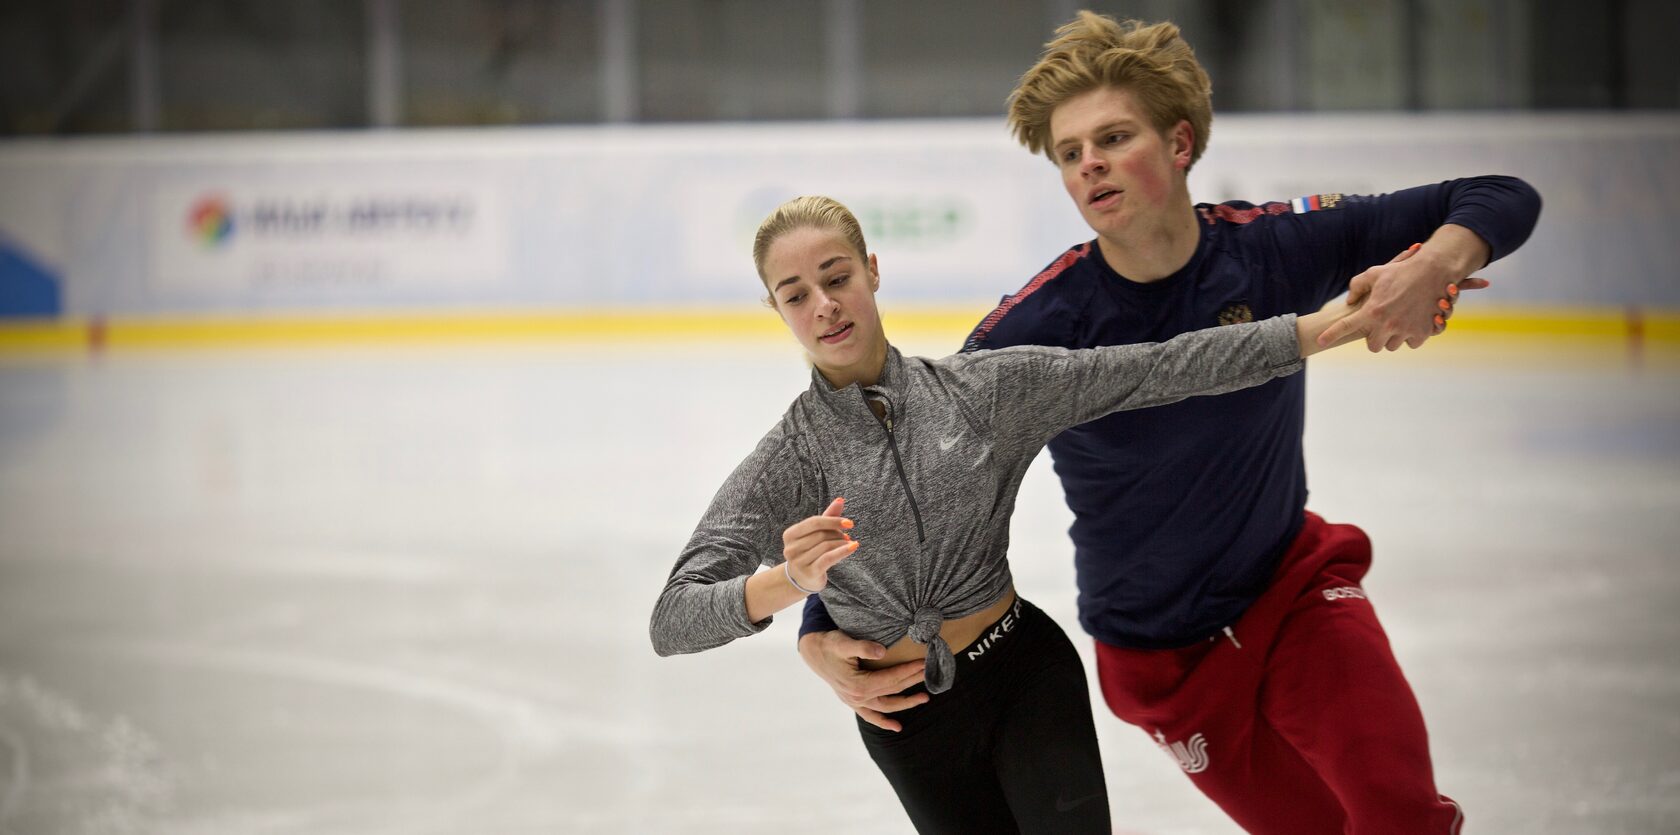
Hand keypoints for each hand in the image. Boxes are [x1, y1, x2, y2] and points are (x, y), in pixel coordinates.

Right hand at [781, 497, 857, 592]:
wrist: (803, 578)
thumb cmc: (810, 551)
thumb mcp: (817, 533)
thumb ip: (828, 516)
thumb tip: (840, 500)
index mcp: (789, 534)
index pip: (814, 522)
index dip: (833, 521)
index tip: (849, 523)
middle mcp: (790, 548)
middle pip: (821, 534)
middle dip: (837, 534)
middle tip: (846, 536)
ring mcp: (798, 562)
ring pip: (826, 546)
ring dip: (842, 543)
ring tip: (848, 543)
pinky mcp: (809, 572)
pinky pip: (828, 558)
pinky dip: (843, 551)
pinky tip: (853, 547)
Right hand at [798, 629, 928, 731]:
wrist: (813, 652)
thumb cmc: (829, 645)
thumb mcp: (843, 642)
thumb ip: (863, 647)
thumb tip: (882, 651)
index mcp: (858, 684)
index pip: (891, 679)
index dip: (908, 671)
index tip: (923, 663)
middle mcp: (858, 697)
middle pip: (892, 691)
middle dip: (912, 681)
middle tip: (929, 672)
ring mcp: (855, 702)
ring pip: (886, 706)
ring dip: (906, 703)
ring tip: (925, 698)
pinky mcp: (853, 702)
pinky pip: (870, 716)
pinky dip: (883, 722)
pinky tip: (897, 727)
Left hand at [1318, 243, 1487, 350]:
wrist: (1433, 271)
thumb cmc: (1402, 271)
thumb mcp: (1375, 273)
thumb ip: (1358, 286)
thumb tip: (1349, 302)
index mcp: (1372, 311)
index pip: (1345, 327)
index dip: (1331, 335)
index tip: (1320, 341)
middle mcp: (1386, 324)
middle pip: (1373, 345)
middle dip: (1374, 338)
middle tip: (1379, 326)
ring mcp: (1405, 330)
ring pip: (1392, 346)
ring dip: (1392, 337)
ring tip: (1397, 322)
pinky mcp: (1422, 332)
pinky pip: (1411, 343)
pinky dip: (1411, 336)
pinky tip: (1412, 323)